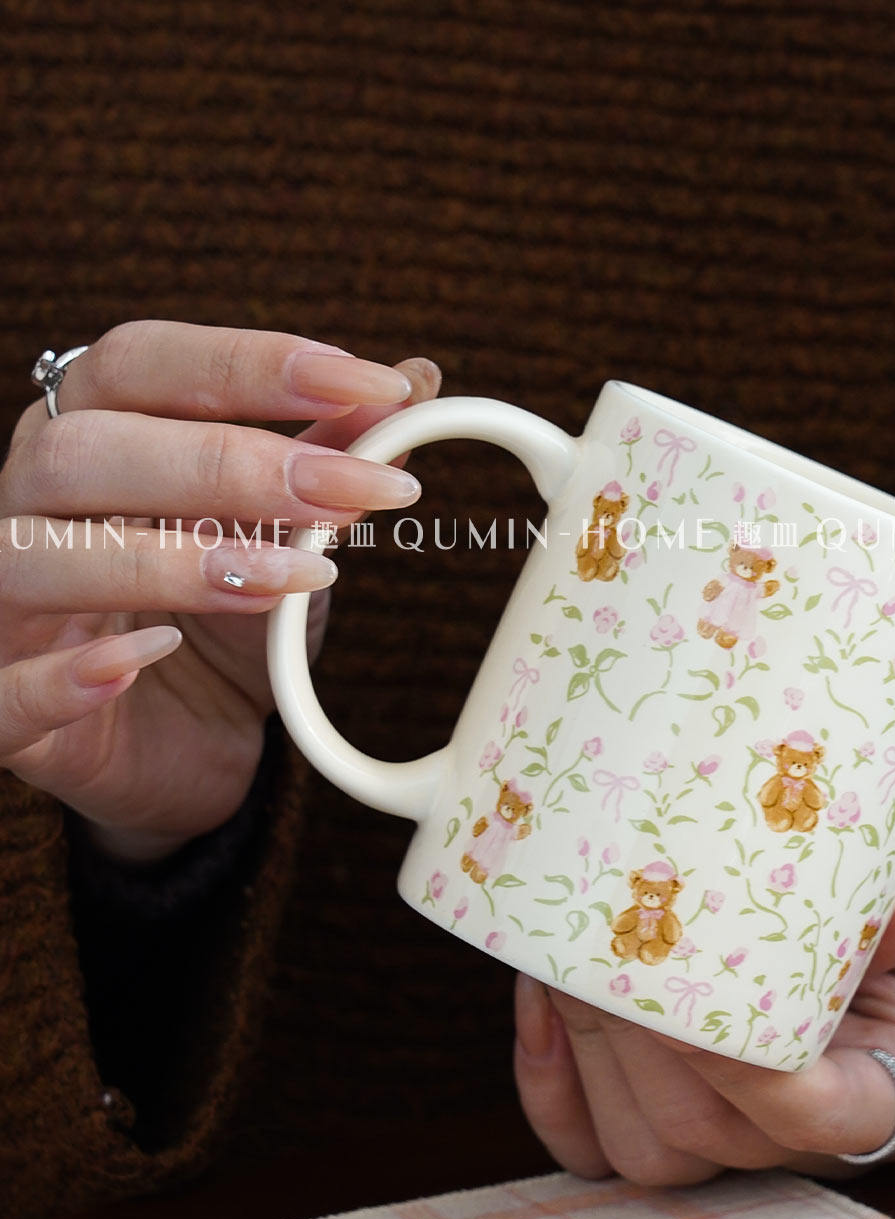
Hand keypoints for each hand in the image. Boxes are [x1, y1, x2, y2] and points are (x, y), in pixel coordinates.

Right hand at [0, 320, 440, 862]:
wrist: (191, 743)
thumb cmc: (228, 621)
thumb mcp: (290, 537)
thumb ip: (332, 459)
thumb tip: (418, 378)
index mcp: (96, 432)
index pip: (143, 363)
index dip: (252, 363)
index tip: (375, 387)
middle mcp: (30, 502)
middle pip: (84, 449)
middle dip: (227, 464)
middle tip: (348, 492)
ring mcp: (7, 602)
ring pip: (37, 554)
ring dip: (169, 561)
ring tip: (289, 579)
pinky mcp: (7, 709)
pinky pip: (0, 689)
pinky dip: (69, 675)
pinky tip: (148, 656)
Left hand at [513, 818, 894, 1183]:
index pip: (821, 1118)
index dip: (745, 1071)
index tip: (687, 994)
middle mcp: (818, 1140)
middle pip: (708, 1133)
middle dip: (641, 1041)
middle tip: (606, 946)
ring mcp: (744, 1137)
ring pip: (644, 1148)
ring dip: (591, 1052)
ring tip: (571, 956)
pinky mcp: (684, 1116)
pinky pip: (600, 1145)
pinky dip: (555, 1086)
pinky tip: (542, 998)